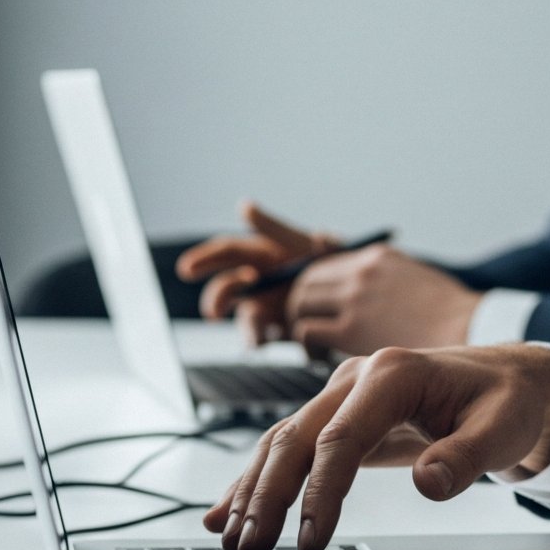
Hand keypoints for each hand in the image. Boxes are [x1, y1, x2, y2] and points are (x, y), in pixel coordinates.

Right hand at [176, 202, 335, 344]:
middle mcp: (258, 281)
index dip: (204, 259)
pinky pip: (261, 337)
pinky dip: (260, 341)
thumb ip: (275, 227)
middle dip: (215, 300)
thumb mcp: (309, 243)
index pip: (226, 253)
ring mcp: (267, 306)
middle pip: (225, 289)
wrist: (362, 294)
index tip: (187, 269)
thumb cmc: (334, 260)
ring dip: (245, 326)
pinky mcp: (279, 329)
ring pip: (243, 317)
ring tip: (255, 335)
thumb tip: (242, 206)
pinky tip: (263, 343)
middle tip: (213, 313)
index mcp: (262, 254)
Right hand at [204, 344, 549, 549]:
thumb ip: (468, 456)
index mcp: (394, 373)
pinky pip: (288, 446)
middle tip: (252, 549)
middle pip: (296, 437)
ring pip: (281, 441)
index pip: (342, 437)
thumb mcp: (505, 428)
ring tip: (232, 541)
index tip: (311, 540)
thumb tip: (429, 483)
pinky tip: (225, 513)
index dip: (321, 491)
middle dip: (267, 495)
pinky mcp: (337, 417)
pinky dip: (254, 480)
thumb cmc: (506, 401)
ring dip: (253, 491)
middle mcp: (356, 378)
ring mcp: (341, 395)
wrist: (507, 378)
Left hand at [286, 246, 483, 354]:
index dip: (314, 289)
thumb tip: (366, 292)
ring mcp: (355, 295)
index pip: (323, 261)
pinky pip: (306, 331)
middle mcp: (361, 269)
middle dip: (301, 306)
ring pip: (299, 304)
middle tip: (309, 332)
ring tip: (316, 350)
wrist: (474, 332)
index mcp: (377, 257)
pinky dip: (307, 347)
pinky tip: (323, 361)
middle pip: (304, 279)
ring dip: (299, 326)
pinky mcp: (352, 326)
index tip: (317, 309)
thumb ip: (388, 284)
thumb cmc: (450, 321)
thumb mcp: (417, 284)